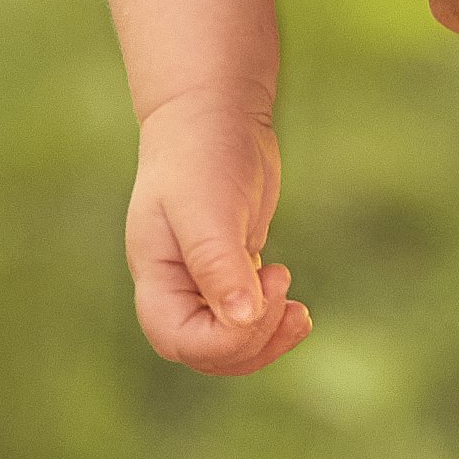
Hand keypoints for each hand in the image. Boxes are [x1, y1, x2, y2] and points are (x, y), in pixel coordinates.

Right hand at [126, 91, 309, 377]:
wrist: (214, 107)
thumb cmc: (201, 150)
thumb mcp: (208, 206)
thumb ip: (219, 263)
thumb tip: (243, 319)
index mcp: (157, 275)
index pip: (179, 340)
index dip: (225, 341)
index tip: (266, 297)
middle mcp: (176, 284)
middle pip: (205, 350)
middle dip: (251, 344)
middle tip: (290, 305)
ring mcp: (203, 277)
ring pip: (229, 339)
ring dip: (265, 340)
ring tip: (300, 315)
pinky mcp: (231, 264)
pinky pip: (246, 315)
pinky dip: (271, 319)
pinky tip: (294, 302)